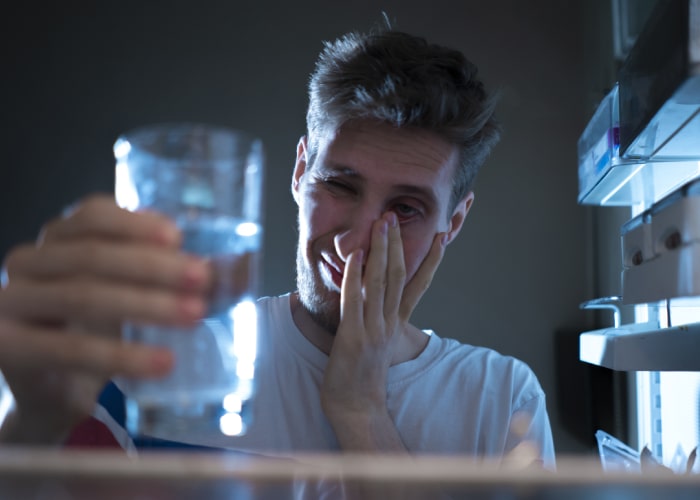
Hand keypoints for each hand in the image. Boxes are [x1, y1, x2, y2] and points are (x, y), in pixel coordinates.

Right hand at [0, 194, 210, 443]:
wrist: (54, 387)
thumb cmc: (99, 327)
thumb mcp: (133, 293)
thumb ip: (174, 276)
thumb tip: (240, 269)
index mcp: (61, 237)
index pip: (93, 215)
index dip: (136, 223)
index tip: (179, 236)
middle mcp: (30, 260)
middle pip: (93, 255)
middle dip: (153, 266)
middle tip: (202, 279)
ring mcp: (12, 301)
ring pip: (84, 296)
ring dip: (145, 305)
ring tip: (193, 316)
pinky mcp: (9, 346)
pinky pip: (70, 348)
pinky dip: (121, 356)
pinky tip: (162, 364)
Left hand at [320, 212, 445, 449]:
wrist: (357, 407)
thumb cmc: (362, 375)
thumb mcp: (377, 343)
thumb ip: (379, 319)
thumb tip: (373, 299)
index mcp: (396, 323)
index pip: (418, 285)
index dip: (430, 260)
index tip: (441, 237)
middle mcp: (389, 323)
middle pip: (399, 276)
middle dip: (397, 244)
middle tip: (394, 217)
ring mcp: (373, 329)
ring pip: (380, 282)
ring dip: (381, 251)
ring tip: (381, 224)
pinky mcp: (353, 336)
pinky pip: (354, 300)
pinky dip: (355, 277)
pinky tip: (356, 256)